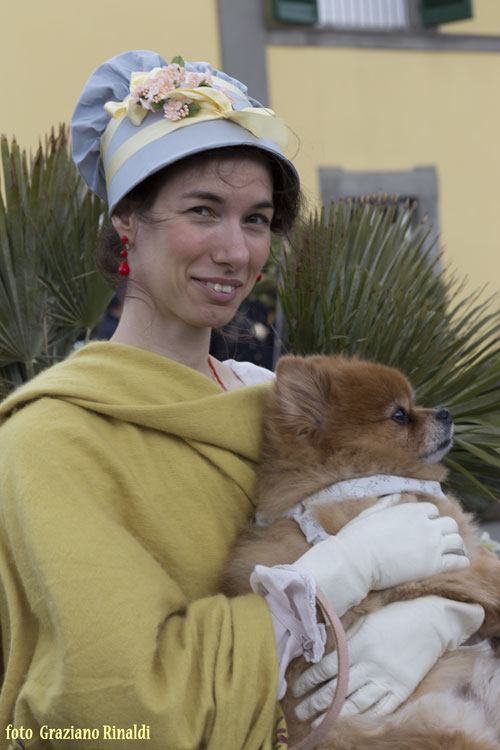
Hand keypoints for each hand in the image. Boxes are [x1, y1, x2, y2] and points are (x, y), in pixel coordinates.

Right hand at [292, 502, 468, 615]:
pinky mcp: (435, 565)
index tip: (425, 529)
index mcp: (411, 510)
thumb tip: (396, 496)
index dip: (429, 520)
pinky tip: (456, 565)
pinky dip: (461, 562)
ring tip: (450, 553)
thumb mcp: (370, 513)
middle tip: (440, 541)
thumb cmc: (357, 537)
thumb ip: (386, 504)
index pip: (432, 511)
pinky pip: (459, 561)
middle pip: (450, 524)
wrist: (356, 561)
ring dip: (455, 546)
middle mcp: (426, 524)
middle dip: (445, 531)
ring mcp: (432, 544)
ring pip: (457, 541)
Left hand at [292, 596, 483, 724]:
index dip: (308, 680)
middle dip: (315, 703)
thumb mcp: (365, 621)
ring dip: (334, 715)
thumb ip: (346, 639)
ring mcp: (386, 679)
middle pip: (336, 690)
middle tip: (299, 713)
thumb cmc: (394, 617)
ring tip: (318, 723)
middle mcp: (369, 665)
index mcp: (357, 646)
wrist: (431, 622)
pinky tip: (349, 724)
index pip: (326, 668)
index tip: (296, 689)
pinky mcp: (402, 689)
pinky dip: (364, 717)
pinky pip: (380, 709)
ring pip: (355, 704)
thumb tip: (323, 650)